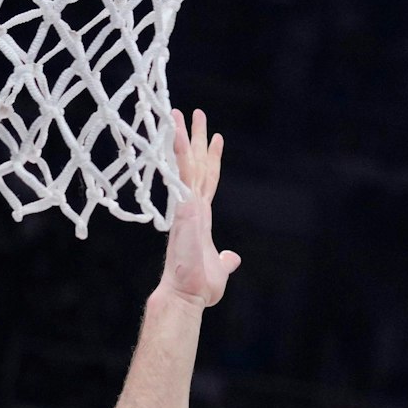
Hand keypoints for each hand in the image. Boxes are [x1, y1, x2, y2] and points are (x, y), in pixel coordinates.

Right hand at [160, 107, 240, 307]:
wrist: (186, 294)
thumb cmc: (198, 285)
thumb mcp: (220, 268)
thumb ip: (226, 260)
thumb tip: (233, 258)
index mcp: (201, 216)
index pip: (208, 180)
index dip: (212, 159)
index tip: (216, 138)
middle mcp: (192, 206)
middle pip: (195, 165)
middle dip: (196, 138)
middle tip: (196, 113)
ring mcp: (186, 205)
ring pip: (186, 164)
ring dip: (183, 138)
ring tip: (181, 113)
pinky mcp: (183, 208)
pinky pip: (180, 175)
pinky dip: (177, 154)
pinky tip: (174, 134)